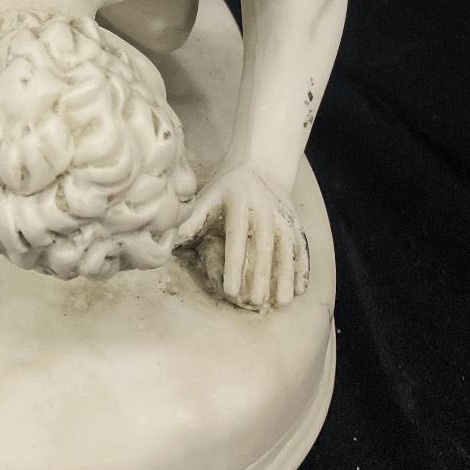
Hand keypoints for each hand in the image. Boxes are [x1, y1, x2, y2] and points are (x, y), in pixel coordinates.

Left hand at [185, 164, 307, 309]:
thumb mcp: (208, 197)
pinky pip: (301, 249)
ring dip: (285, 277)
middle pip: (264, 249)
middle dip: (260, 277)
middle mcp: (266, 212)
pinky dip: (302, 269)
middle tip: (254, 302)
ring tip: (281, 303)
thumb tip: (168, 242)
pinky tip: (300, 290)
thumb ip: (192, 220)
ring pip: (287, 251)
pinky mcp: (297, 224)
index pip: (237, 240)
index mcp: (240, 205)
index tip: (230, 291)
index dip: (234, 267)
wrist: (263, 166)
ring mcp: (285, 218)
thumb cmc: (228, 189)